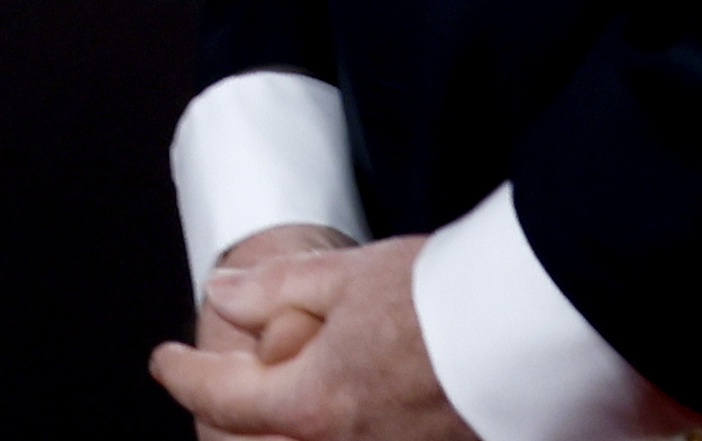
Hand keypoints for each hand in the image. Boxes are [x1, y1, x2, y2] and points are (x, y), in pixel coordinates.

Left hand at [151, 234, 467, 440]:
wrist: (537, 323)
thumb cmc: (450, 296)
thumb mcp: (348, 276)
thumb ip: (275, 288)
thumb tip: (222, 292)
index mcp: (318, 402)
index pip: (222, 400)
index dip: (182, 375)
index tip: (164, 361)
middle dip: (227, 426)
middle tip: (215, 395)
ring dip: (282, 432)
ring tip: (274, 406)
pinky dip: (338, 434)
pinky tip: (340, 413)